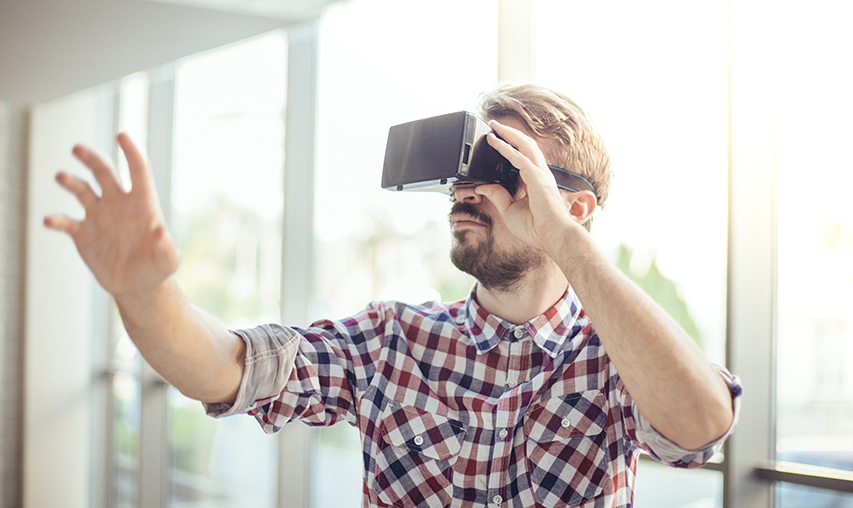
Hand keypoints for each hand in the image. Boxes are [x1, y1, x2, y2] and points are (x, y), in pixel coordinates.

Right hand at [44, 133, 179, 296]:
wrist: (137, 285)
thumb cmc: (157, 268)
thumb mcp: (168, 260)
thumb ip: (166, 246)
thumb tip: (159, 230)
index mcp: (142, 203)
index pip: (138, 171)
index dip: (131, 153)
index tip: (122, 135)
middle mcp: (118, 204)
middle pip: (104, 172)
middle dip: (91, 159)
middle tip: (78, 148)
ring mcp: (99, 216)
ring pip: (82, 190)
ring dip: (71, 182)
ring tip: (61, 177)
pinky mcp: (83, 233)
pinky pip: (66, 222)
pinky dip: (57, 220)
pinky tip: (50, 220)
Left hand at [474, 119, 582, 252]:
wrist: (552, 236)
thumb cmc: (537, 228)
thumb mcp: (508, 211)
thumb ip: (497, 196)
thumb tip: (482, 187)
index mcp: (535, 181)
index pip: (522, 158)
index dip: (510, 147)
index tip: (496, 141)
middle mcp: (539, 174)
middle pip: (525, 145)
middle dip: (510, 133)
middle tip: (494, 125)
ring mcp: (540, 174)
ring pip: (524, 145)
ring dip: (508, 134)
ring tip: (494, 126)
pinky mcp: (537, 177)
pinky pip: (519, 157)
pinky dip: (506, 148)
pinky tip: (495, 141)